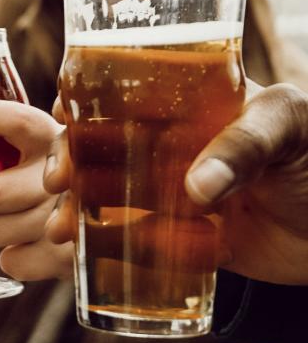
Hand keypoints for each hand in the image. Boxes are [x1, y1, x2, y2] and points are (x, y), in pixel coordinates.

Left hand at [0, 96, 61, 252]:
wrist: (103, 219)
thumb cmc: (53, 176)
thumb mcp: (38, 148)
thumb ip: (4, 135)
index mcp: (51, 138)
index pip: (18, 122)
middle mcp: (63, 175)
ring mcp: (67, 218)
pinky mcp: (69, 255)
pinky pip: (21, 263)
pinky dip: (7, 260)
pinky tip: (2, 252)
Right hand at [26, 81, 307, 285]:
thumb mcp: (290, 125)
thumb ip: (243, 144)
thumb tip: (194, 188)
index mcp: (191, 102)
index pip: (126, 90)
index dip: (87, 95)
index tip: (62, 111)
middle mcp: (173, 144)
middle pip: (103, 144)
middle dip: (70, 158)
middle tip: (58, 180)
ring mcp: (174, 191)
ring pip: (111, 193)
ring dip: (78, 207)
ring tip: (62, 228)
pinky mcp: (184, 237)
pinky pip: (138, 240)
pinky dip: (111, 246)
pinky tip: (85, 252)